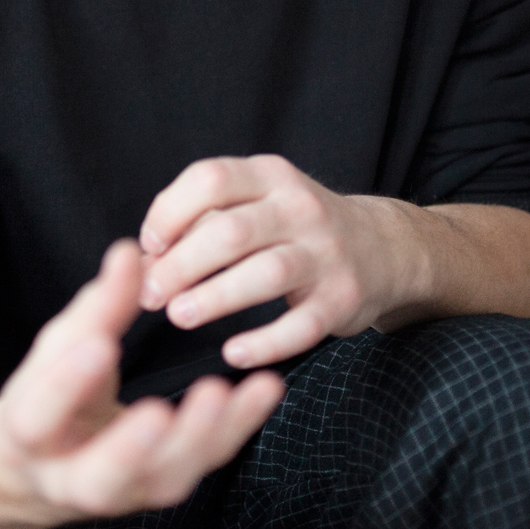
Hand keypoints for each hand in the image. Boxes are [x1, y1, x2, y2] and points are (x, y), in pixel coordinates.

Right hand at [0, 240, 282, 528]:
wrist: (44, 470)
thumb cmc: (47, 397)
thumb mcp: (57, 351)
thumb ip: (95, 308)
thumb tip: (129, 252)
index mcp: (26, 439)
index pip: (37, 419)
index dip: (65, 386)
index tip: (99, 346)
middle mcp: (72, 480)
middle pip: (100, 479)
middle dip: (130, 448)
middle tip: (158, 411)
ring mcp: (126, 492)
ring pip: (164, 478)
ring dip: (199, 436)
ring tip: (223, 391)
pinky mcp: (167, 485)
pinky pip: (206, 460)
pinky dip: (238, 425)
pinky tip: (266, 388)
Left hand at [138, 156, 430, 368]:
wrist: (383, 249)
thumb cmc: (292, 228)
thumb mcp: (256, 203)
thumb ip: (203, 221)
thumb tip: (146, 260)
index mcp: (270, 176)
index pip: (210, 179)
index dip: (169, 212)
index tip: (148, 247)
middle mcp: (300, 208)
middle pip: (231, 231)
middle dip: (181, 265)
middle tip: (150, 296)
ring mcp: (326, 253)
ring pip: (265, 273)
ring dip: (215, 297)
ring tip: (179, 316)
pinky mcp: (343, 298)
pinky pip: (301, 325)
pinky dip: (265, 341)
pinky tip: (233, 352)